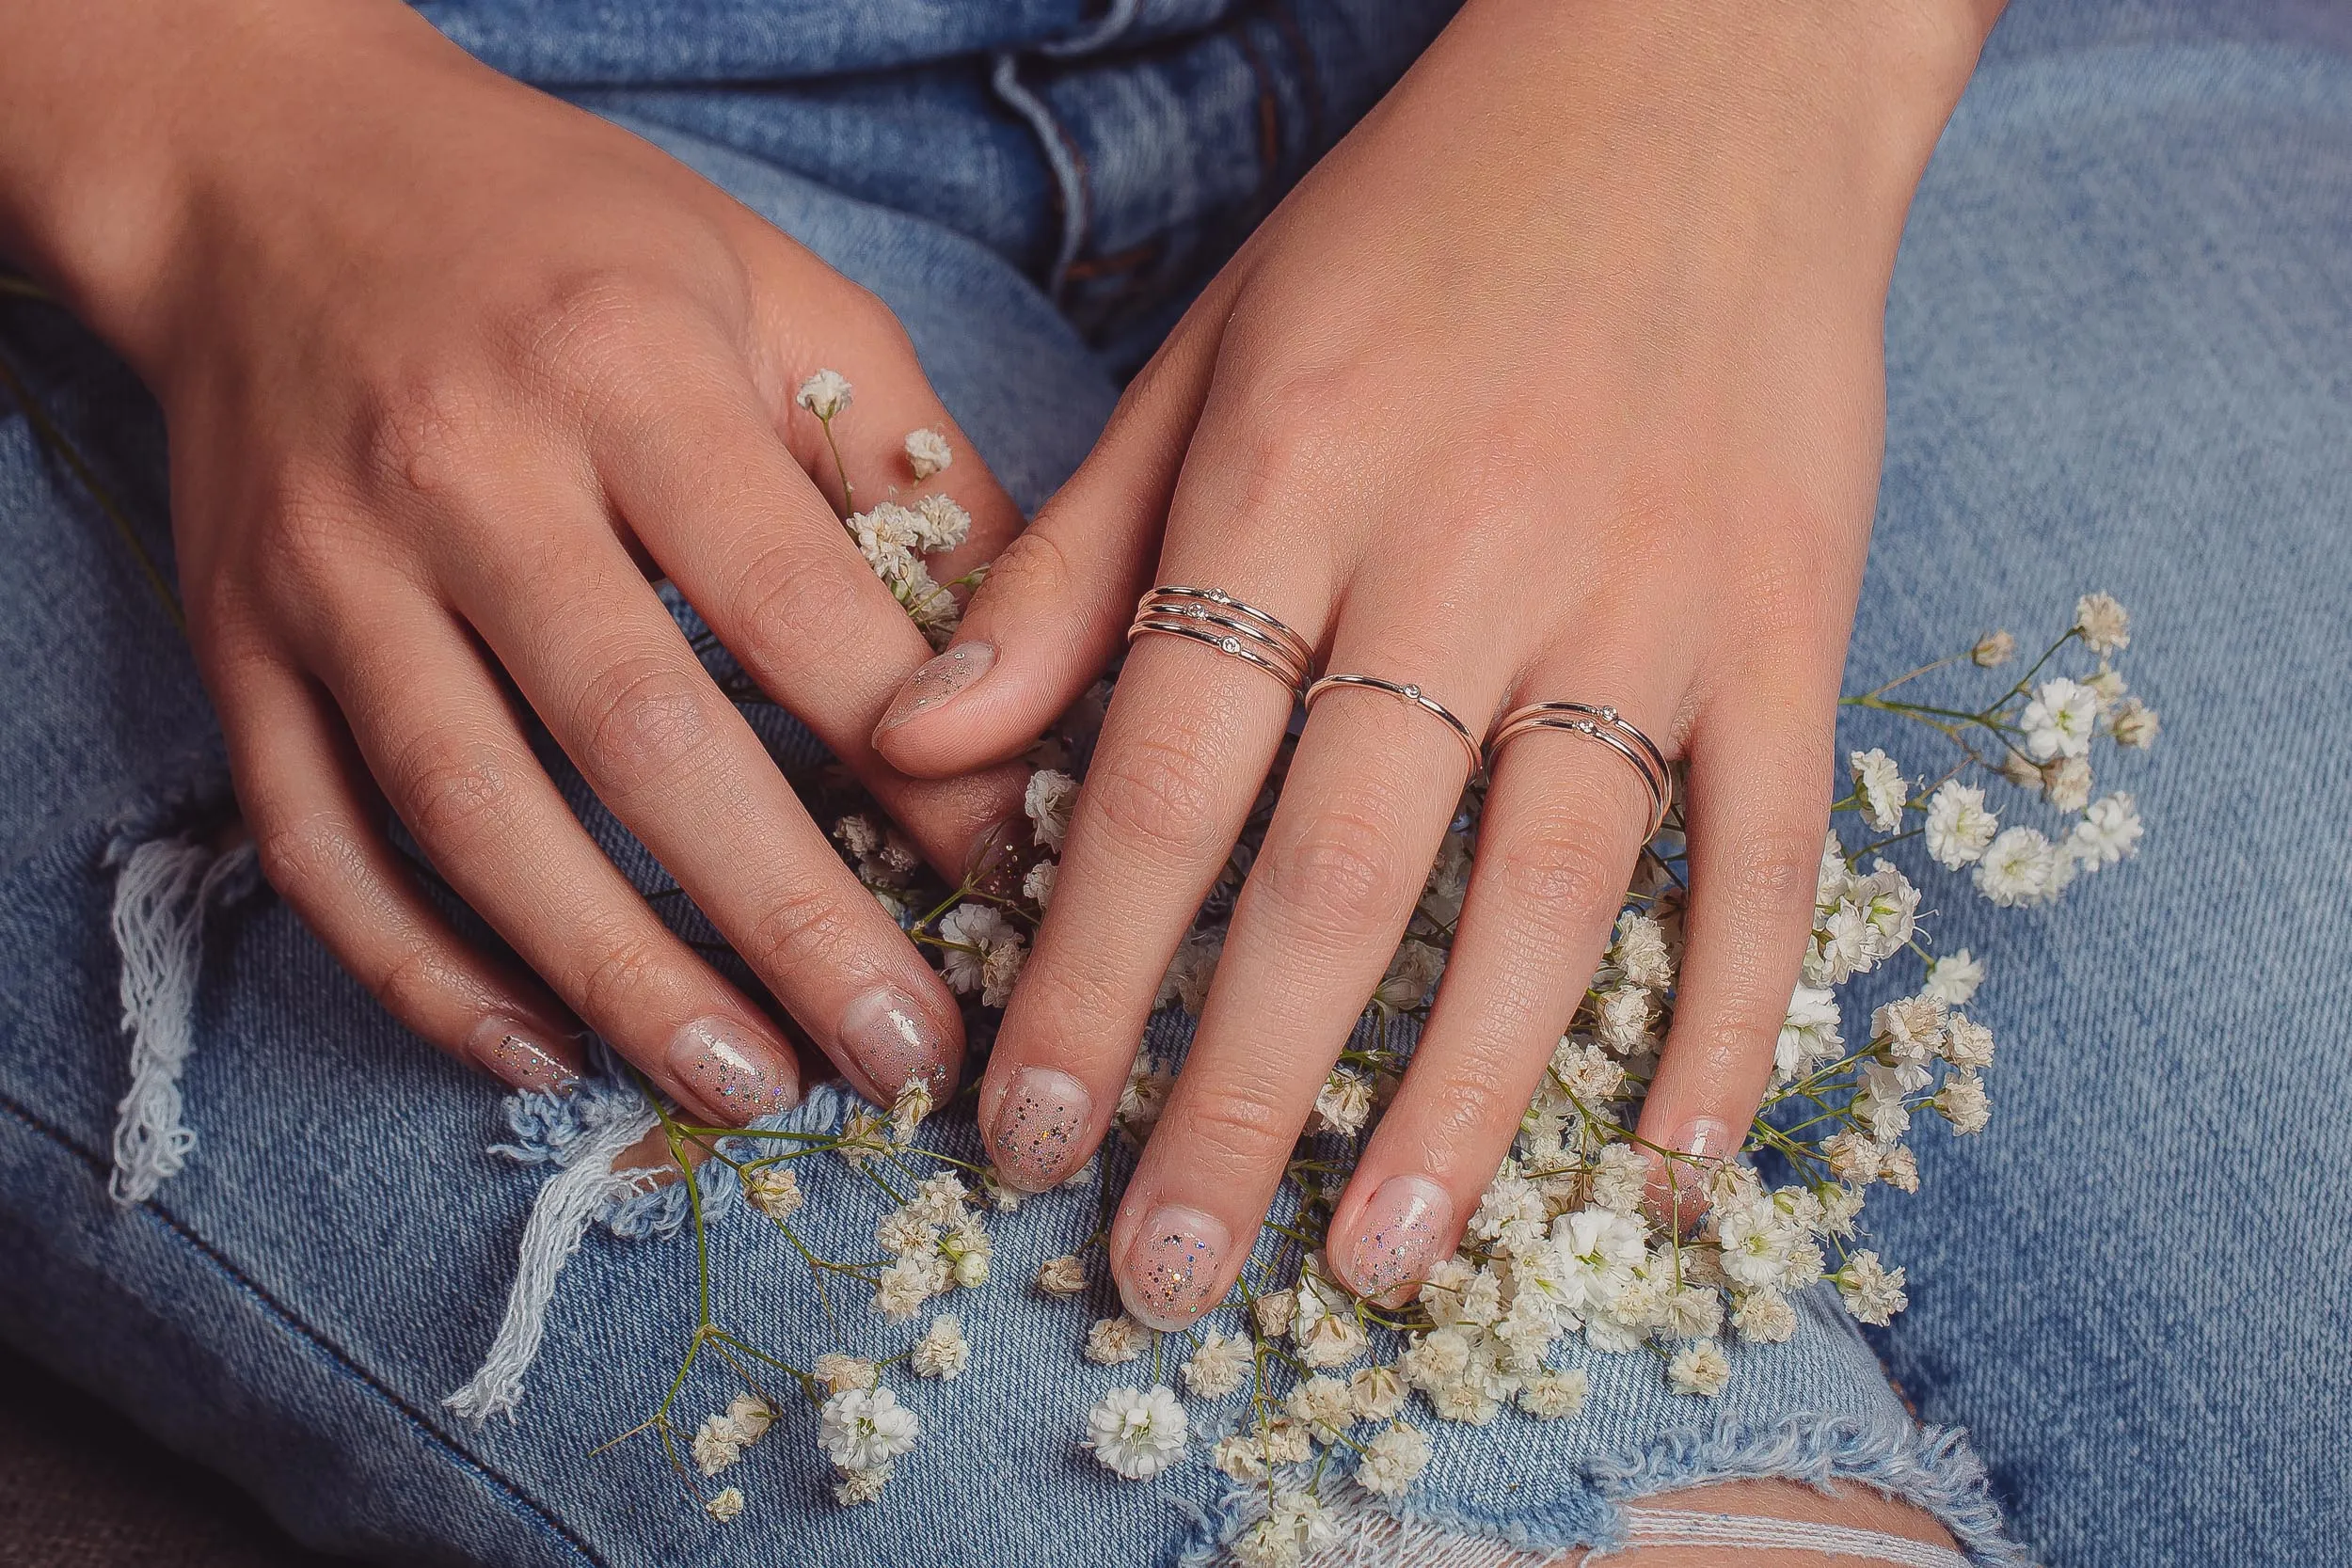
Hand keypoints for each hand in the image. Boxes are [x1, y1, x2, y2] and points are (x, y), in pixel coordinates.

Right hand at [0, 0, 1027, 1118]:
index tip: (1021, 881)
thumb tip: (1036, 662)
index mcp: (626, 369)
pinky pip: (317, 844)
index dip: (921, 764)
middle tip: (905, 1052)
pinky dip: (421, 970)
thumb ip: (907, 468)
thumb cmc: (571, 239)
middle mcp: (464, 470)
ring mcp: (328, 569)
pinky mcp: (235, 644)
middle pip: (642, 738)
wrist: (271, 171)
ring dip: (621, 978)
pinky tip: (542, 1052)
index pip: (797, 608)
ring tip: (754, 1084)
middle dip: (791, 922)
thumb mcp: (773, 292)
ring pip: (473, 817)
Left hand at [876, 0, 1993, 1319]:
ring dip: (1460, 1098)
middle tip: (1164, 1267)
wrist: (1697, 77)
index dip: (1083, 972)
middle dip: (1236, 1092)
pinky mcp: (1790, 617)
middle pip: (1338, 871)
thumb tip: (913, 748)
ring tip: (1372, 1259)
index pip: (1165, 773)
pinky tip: (1670, 1159)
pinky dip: (1732, 1012)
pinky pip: (1772, 847)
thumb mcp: (1208, 354)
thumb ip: (1070, 562)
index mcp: (1295, 477)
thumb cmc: (1420, 222)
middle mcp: (1471, 550)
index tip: (1017, 1130)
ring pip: (1551, 892)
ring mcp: (1650, 595)